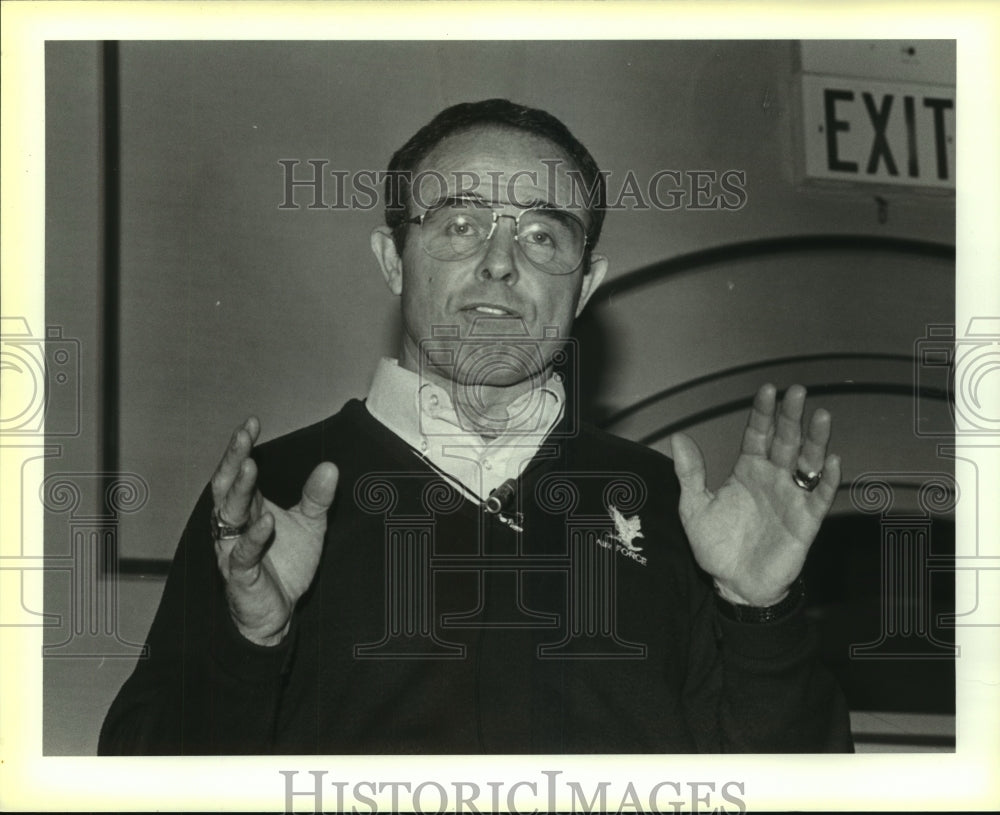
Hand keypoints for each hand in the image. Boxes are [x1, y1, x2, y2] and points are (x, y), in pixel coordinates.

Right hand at [211, 417, 337, 644]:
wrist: (277, 613)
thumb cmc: (285, 564)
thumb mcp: (310, 525)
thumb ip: (317, 497)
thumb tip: (330, 467)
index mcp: (249, 508)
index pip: (239, 471)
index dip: (242, 448)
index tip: (252, 423)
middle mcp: (235, 524)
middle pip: (226, 486)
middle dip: (233, 459)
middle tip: (243, 435)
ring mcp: (234, 548)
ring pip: (228, 516)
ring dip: (239, 491)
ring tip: (250, 466)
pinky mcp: (241, 575)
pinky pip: (243, 554)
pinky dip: (254, 538)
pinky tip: (266, 523)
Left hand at [669, 384, 839, 606]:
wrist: (734, 583)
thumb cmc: (716, 546)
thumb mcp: (694, 507)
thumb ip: (689, 473)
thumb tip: (678, 438)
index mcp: (747, 471)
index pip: (758, 435)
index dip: (763, 413)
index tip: (768, 390)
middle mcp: (773, 479)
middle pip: (785, 441)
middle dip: (791, 416)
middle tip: (797, 391)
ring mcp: (791, 498)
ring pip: (807, 463)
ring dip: (815, 440)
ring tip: (820, 416)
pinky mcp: (805, 521)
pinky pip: (819, 497)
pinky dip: (827, 480)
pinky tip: (831, 461)